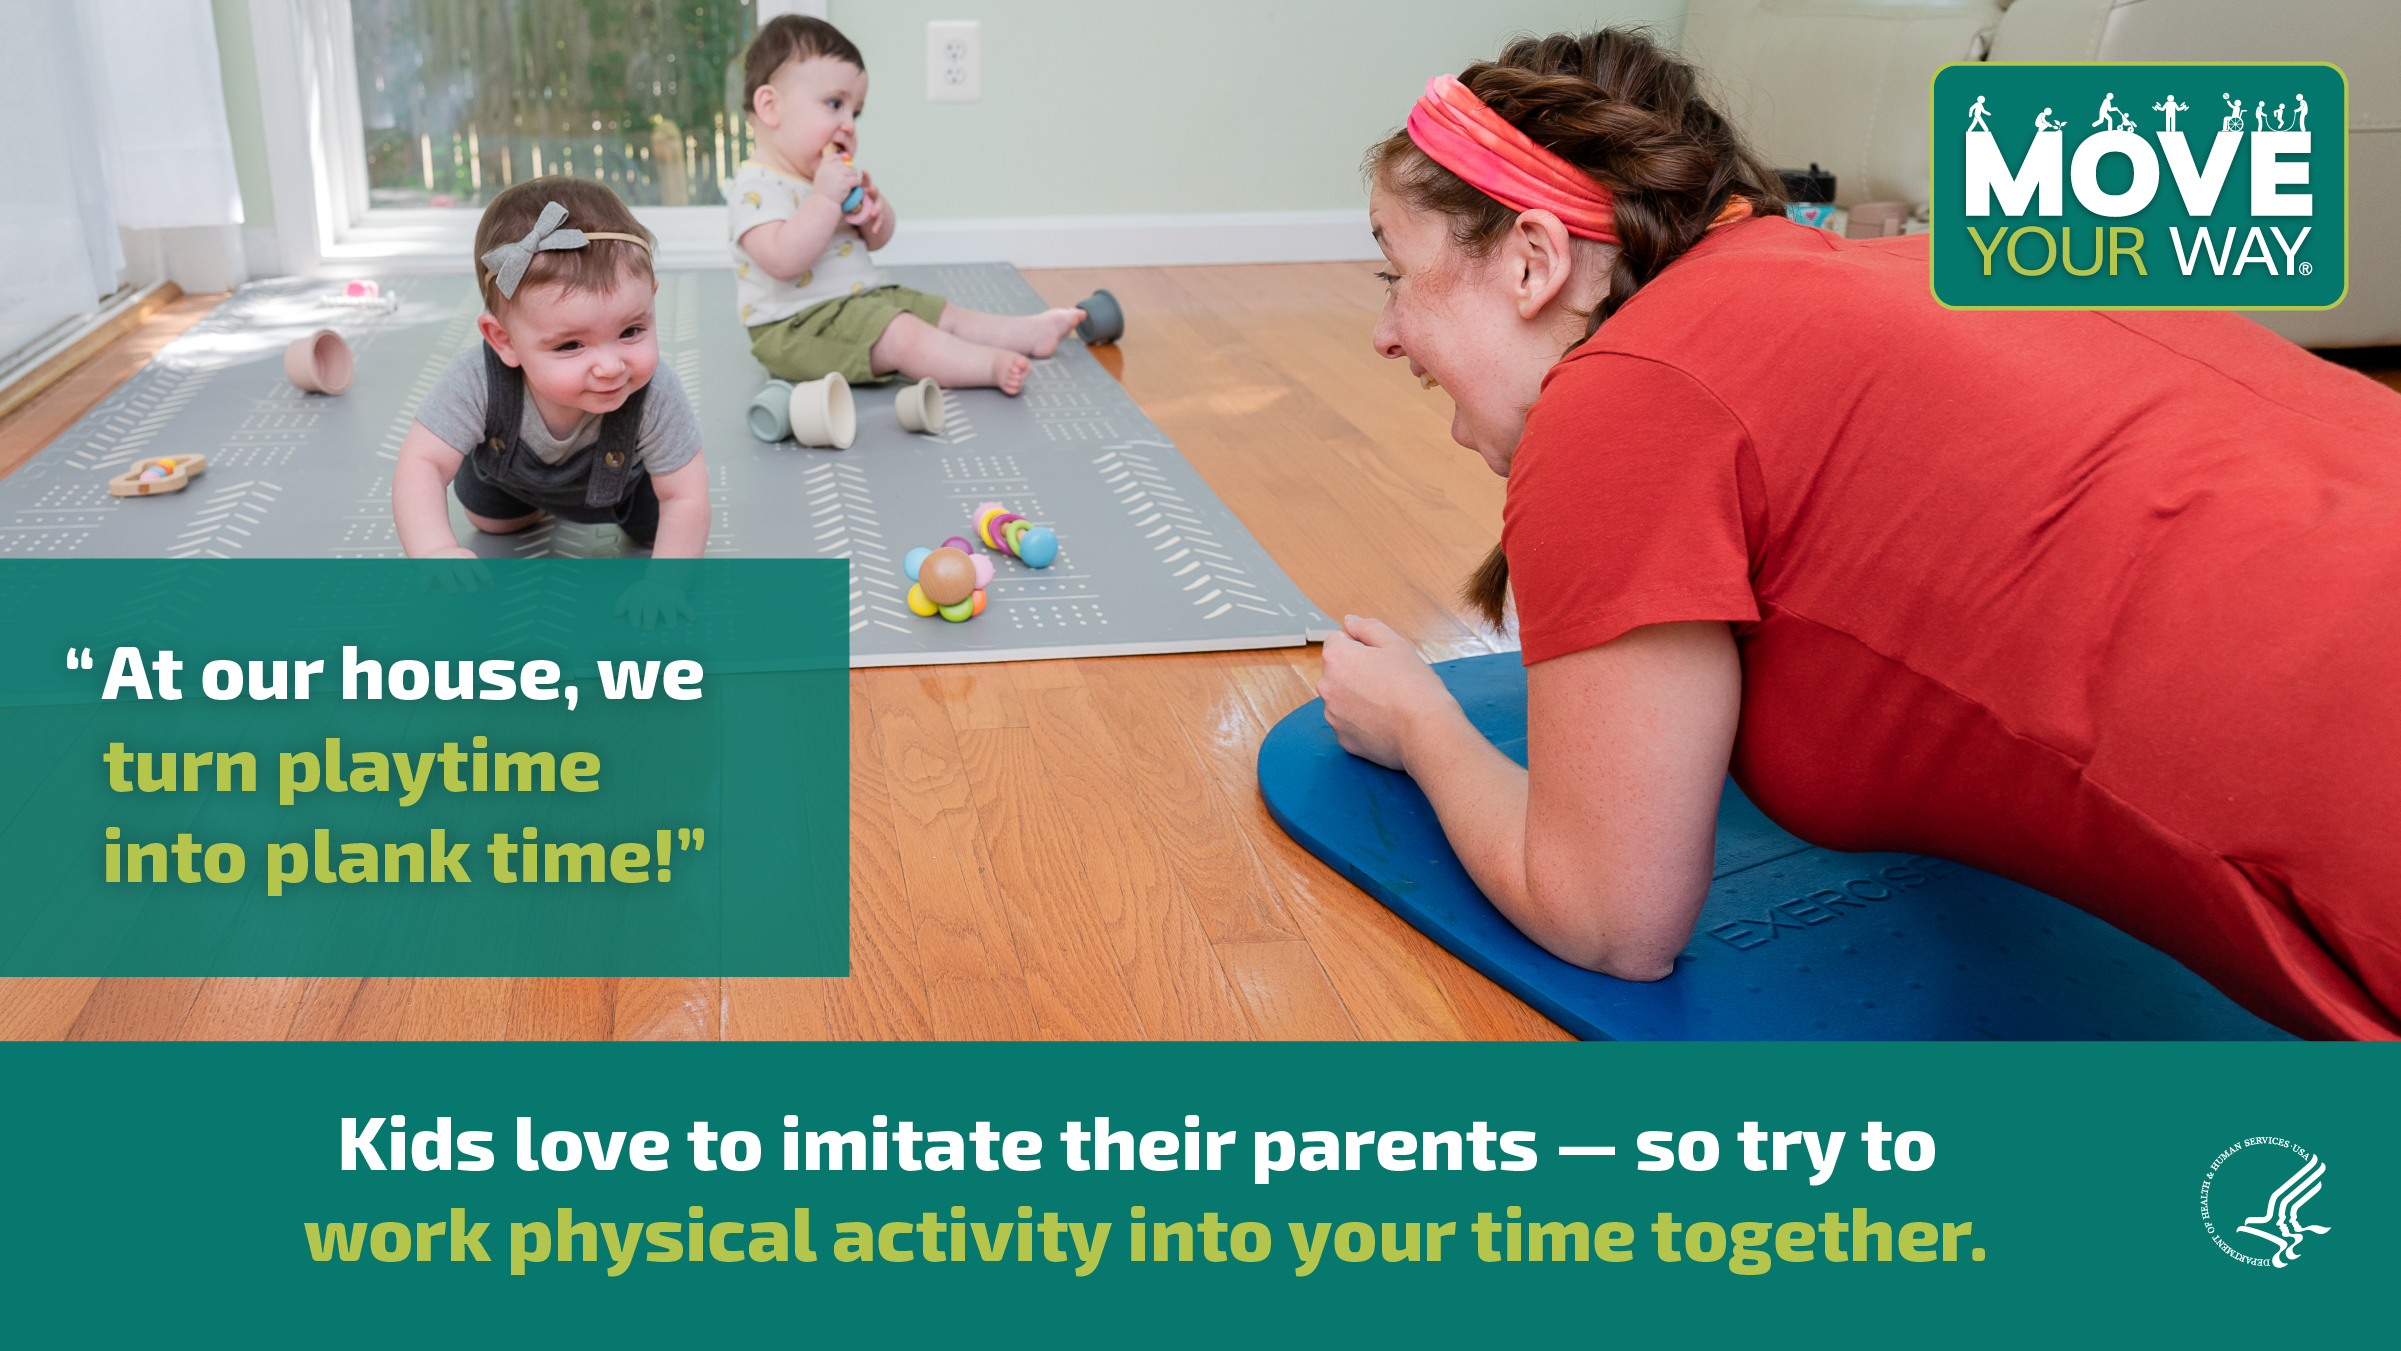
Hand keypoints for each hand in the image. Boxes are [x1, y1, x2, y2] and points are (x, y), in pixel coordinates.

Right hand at [413, 549, 494, 595]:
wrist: (436, 551)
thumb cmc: (459, 564)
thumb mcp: (470, 565)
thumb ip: (481, 576)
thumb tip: (493, 588)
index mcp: (466, 558)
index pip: (476, 565)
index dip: (482, 572)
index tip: (489, 581)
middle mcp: (452, 560)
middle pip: (460, 569)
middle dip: (467, 579)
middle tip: (473, 591)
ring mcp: (439, 564)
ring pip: (444, 573)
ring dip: (449, 582)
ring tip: (455, 592)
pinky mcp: (426, 570)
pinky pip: (425, 577)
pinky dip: (424, 584)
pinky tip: (425, 592)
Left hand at [613, 578, 692, 630]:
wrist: (662, 578)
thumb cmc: (643, 591)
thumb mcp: (631, 593)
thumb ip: (622, 603)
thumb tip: (615, 615)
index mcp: (640, 597)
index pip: (636, 605)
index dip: (635, 615)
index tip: (636, 626)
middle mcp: (653, 598)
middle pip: (651, 608)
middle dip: (650, 617)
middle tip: (649, 628)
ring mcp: (666, 598)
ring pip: (668, 607)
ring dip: (670, 616)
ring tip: (672, 627)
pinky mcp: (678, 599)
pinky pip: (685, 605)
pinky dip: (689, 611)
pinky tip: (693, 619)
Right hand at [812, 145, 862, 209]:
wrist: (823, 204)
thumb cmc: (823, 192)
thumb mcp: (822, 176)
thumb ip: (830, 167)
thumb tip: (844, 155)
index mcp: (823, 166)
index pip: (834, 157)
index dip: (840, 162)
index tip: (840, 171)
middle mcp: (830, 168)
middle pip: (845, 165)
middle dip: (848, 172)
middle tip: (846, 181)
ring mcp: (838, 175)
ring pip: (852, 172)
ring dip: (853, 178)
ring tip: (849, 185)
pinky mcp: (845, 182)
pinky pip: (856, 179)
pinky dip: (857, 183)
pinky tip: (855, 186)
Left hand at [846, 171, 883, 229]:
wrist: (869, 211)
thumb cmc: (857, 199)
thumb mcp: (852, 192)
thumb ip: (845, 187)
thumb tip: (830, 175)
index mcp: (866, 189)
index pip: (866, 180)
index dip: (866, 176)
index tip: (862, 171)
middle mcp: (873, 196)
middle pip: (876, 192)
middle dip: (874, 190)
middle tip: (871, 189)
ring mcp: (877, 206)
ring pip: (879, 207)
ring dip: (876, 209)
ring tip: (872, 213)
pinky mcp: (879, 216)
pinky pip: (879, 221)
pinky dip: (876, 226)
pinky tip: (874, 231)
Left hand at [1317, 615, 1461, 770]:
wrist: (1425, 730)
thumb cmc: (1414, 686)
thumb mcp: (1395, 644)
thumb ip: (1367, 627)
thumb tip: (1350, 621)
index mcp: (1336, 658)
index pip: (1338, 639)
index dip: (1361, 645)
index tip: (1380, 657)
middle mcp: (1327, 686)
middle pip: (1338, 670)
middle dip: (1356, 670)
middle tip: (1388, 678)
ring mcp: (1332, 714)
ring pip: (1343, 697)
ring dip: (1357, 695)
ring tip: (1387, 701)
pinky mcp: (1342, 737)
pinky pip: (1349, 722)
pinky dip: (1361, 719)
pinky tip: (1384, 719)